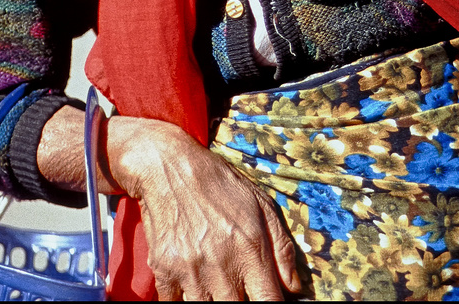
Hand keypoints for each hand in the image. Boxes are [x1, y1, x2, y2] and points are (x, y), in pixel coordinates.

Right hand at [110, 117, 301, 300]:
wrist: (170, 168)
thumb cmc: (222, 186)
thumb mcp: (262, 206)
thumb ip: (282, 249)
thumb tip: (295, 288)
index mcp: (251, 248)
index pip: (268, 301)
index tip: (271, 302)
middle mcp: (221, 263)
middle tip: (243, 292)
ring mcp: (190, 270)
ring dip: (215, 303)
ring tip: (221, 289)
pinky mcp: (163, 271)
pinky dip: (185, 301)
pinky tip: (195, 288)